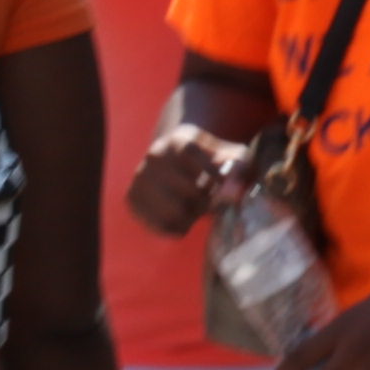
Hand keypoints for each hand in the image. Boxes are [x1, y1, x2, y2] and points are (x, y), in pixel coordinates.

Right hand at [127, 122, 255, 236]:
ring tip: (194, 208)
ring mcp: (140, 177)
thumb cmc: (210, 162)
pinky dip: (175, 228)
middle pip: (191, 194)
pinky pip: (159, 226)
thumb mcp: (231, 158)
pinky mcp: (132, 198)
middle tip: (209, 200)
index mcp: (181, 141)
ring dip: (191, 217)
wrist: (175, 160)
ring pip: (174, 214)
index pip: (208, 171)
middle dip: (206, 202)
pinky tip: (181, 217)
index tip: (223, 186)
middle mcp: (155, 155)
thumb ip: (237, 172)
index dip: (220, 185)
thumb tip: (234, 194)